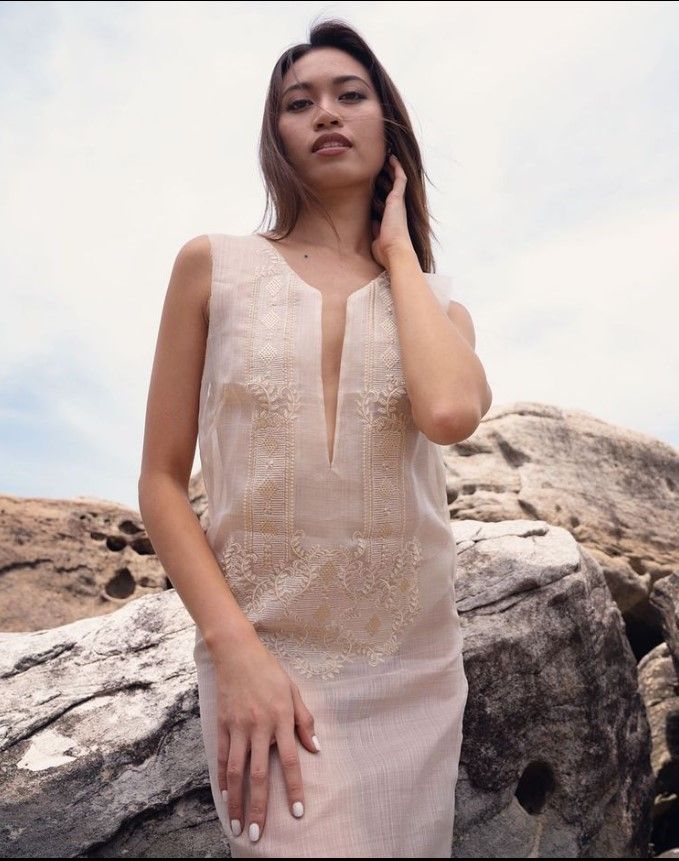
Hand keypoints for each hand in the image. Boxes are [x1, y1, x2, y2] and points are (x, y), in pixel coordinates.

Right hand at [211, 633, 319, 843]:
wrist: (238, 653)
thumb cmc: (270, 672)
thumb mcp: (293, 692)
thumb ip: (304, 721)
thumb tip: (316, 748)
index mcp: (281, 718)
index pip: (290, 760)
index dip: (294, 788)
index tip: (297, 812)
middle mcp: (259, 726)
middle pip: (259, 774)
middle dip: (259, 807)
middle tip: (258, 834)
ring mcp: (238, 726)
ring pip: (236, 771)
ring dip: (238, 801)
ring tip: (238, 825)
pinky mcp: (222, 724)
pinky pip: (222, 757)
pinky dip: (223, 779)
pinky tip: (226, 797)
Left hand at [371, 153, 415, 268]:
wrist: (394, 251)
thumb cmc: (385, 251)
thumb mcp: (375, 238)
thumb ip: (373, 229)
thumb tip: (370, 223)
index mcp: (390, 218)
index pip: (384, 200)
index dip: (380, 190)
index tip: (373, 182)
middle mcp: (396, 209)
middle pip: (391, 187)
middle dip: (384, 176)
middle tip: (377, 165)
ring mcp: (399, 203)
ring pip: (395, 180)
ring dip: (389, 169)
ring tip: (384, 157)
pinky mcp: (399, 198)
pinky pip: (400, 178)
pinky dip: (396, 167)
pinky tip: (391, 157)